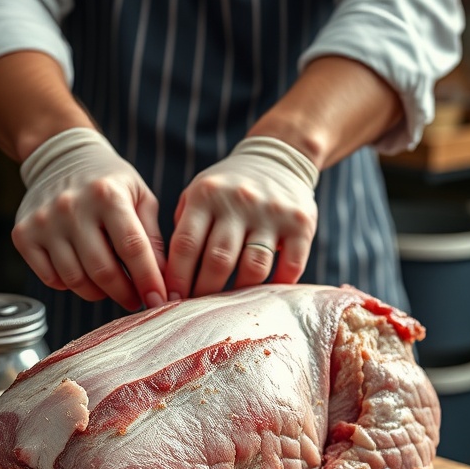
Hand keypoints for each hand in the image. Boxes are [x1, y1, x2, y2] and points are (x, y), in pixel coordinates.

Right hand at [12, 128, 167, 309]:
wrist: (61, 157)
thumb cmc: (109, 182)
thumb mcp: (140, 196)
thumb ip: (152, 237)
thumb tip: (161, 280)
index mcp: (107, 195)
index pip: (132, 248)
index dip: (148, 279)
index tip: (159, 299)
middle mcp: (71, 207)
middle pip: (102, 270)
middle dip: (124, 294)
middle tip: (135, 300)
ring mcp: (44, 222)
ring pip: (75, 280)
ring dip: (98, 293)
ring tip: (111, 288)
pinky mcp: (23, 235)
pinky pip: (51, 278)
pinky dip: (70, 285)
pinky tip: (83, 275)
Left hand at [165, 137, 318, 298]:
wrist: (278, 158)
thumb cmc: (227, 189)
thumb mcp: (198, 194)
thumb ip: (184, 228)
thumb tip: (169, 278)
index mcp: (206, 195)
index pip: (186, 244)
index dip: (177, 278)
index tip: (172, 300)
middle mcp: (239, 201)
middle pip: (218, 260)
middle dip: (204, 292)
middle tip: (198, 310)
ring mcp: (272, 212)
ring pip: (253, 267)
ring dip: (238, 293)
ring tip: (228, 304)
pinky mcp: (300, 224)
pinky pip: (290, 266)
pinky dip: (277, 286)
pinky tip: (265, 294)